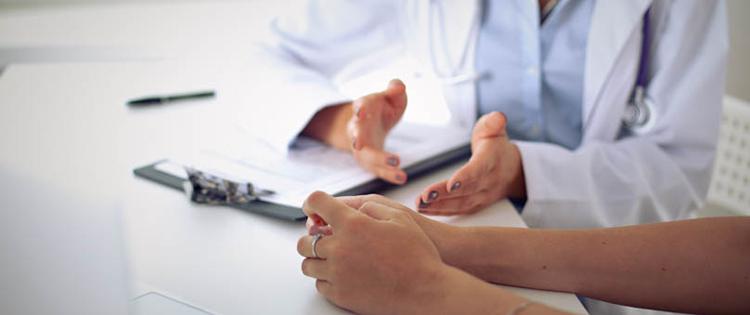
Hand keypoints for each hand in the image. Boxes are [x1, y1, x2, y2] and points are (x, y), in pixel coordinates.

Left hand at [306, 194, 469, 276]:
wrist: (426, 291)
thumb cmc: (418, 254)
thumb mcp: (399, 217)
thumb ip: (370, 208)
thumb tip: (351, 210)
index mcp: (353, 225)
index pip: (317, 203)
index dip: (312, 202)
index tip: (313, 208)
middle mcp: (340, 248)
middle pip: (305, 240)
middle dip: (312, 236)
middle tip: (324, 237)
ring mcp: (338, 274)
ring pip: (308, 265)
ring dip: (317, 258)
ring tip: (333, 258)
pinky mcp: (341, 295)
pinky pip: (320, 285)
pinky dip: (326, 278)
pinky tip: (341, 274)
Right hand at [348, 79, 408, 184]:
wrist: (371, 124)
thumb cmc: (383, 107)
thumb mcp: (391, 96)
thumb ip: (395, 88)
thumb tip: (399, 87)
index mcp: (363, 108)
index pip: (359, 106)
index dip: (359, 108)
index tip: (360, 111)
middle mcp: (358, 128)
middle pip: (356, 135)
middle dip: (359, 139)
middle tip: (360, 144)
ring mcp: (362, 147)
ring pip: (365, 155)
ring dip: (378, 160)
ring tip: (396, 163)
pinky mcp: (369, 160)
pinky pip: (378, 170)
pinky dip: (389, 175)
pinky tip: (402, 177)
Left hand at [416, 112, 525, 214]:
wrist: (512, 170)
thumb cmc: (496, 146)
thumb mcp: (494, 129)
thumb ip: (493, 123)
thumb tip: (498, 117)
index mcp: (491, 161)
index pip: (479, 170)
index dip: (466, 177)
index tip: (452, 183)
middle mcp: (488, 182)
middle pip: (465, 190)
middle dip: (444, 194)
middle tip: (425, 196)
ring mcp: (482, 196)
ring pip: (460, 203)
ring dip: (439, 206)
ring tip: (420, 204)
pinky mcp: (475, 205)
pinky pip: (457, 210)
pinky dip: (440, 212)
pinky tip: (424, 210)